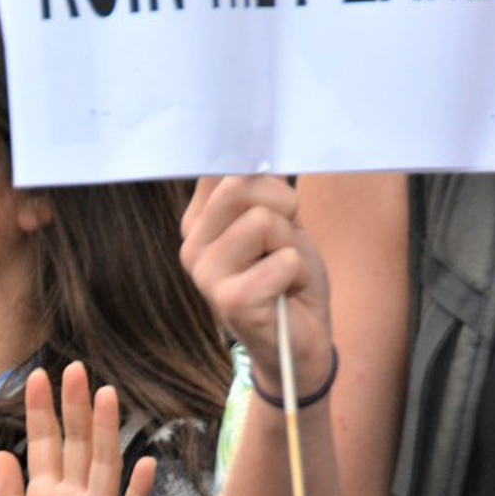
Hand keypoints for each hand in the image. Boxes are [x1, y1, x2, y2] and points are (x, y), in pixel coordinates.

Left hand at [0, 364, 154, 495]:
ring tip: (106, 395)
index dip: (40, 412)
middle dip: (74, 408)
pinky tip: (144, 462)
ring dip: (106, 432)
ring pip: (102, 466)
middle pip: (76, 445)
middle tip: (75, 369)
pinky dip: (137, 491)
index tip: (37, 376)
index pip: (43, 445)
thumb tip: (1, 452)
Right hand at [180, 175, 333, 397]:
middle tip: (287, 241)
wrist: (301, 340)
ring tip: (286, 271)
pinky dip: (299, 275)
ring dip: (291, 245)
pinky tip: (287, 293)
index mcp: (200, 221)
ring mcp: (206, 274)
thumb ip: (263, 189)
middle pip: (239, 185)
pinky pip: (284, 260)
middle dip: (282, 206)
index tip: (279, 204)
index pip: (224, 168)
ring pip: (263, 221)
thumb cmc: (290, 277)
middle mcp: (192, 245)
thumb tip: (260, 155)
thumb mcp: (280, 222)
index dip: (264, 178)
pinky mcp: (230, 300)